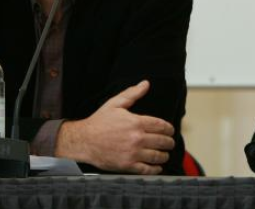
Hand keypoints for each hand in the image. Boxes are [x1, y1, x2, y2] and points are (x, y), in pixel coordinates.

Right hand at [55, 80, 174, 174]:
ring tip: (165, 154)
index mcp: (136, 122)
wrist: (83, 140)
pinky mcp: (127, 165)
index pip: (161, 126)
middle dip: (169, 142)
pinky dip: (155, 169)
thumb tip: (145, 84)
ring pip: (157, 156)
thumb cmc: (99, 122)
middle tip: (170, 143)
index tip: (171, 131)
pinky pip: (146, 169)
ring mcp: (132, 153)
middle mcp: (137, 138)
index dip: (169, 129)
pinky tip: (157, 167)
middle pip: (162, 141)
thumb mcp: (115, 103)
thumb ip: (132, 93)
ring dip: (164, 155)